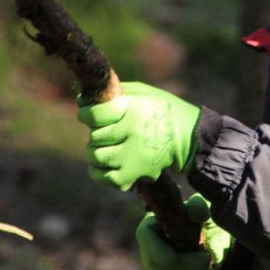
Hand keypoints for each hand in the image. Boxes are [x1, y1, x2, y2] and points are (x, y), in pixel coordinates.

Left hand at [77, 81, 200, 190]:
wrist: (187, 137)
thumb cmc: (160, 110)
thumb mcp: (142, 93)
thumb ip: (115, 92)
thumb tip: (82, 98)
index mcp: (133, 111)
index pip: (94, 115)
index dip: (85, 113)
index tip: (85, 113)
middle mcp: (132, 134)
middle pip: (95, 137)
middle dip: (97, 133)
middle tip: (106, 131)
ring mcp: (133, 157)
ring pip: (97, 157)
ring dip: (97, 152)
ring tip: (106, 147)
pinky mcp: (135, 175)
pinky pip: (105, 177)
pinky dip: (101, 171)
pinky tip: (108, 163)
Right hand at [137, 194, 232, 269]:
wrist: (200, 235)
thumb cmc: (197, 219)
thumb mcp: (198, 209)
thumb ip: (197, 207)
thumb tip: (198, 212)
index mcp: (147, 231)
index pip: (159, 257)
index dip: (185, 261)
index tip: (204, 255)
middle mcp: (145, 254)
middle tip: (211, 266)